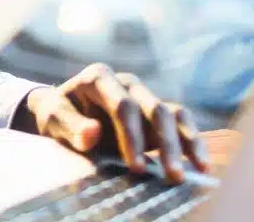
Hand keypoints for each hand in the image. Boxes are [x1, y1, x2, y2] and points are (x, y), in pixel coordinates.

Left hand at [15, 64, 210, 182]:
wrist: (63, 112)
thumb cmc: (57, 113)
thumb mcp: (53, 118)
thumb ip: (70, 125)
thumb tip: (92, 134)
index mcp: (98, 78)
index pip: (123, 107)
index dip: (131, 137)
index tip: (135, 167)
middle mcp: (126, 83)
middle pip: (154, 108)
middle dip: (166, 143)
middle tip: (172, 175)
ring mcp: (143, 95)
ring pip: (172, 113)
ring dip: (186, 141)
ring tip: (197, 168)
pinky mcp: (154, 112)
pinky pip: (180, 121)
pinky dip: (192, 139)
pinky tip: (201, 162)